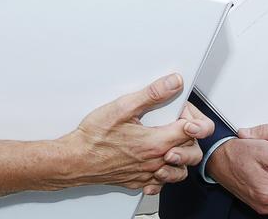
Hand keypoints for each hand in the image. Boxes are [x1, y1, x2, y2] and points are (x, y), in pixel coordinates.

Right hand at [61, 74, 207, 193]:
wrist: (75, 160)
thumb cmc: (94, 137)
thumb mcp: (123, 107)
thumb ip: (152, 94)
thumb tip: (173, 83)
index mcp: (156, 143)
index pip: (192, 131)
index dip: (191, 118)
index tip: (182, 111)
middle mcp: (155, 162)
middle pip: (190, 152)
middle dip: (190, 137)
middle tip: (178, 123)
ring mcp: (147, 174)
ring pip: (179, 171)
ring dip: (180, 157)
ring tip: (170, 143)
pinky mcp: (137, 181)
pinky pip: (160, 183)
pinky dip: (163, 173)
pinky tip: (155, 162)